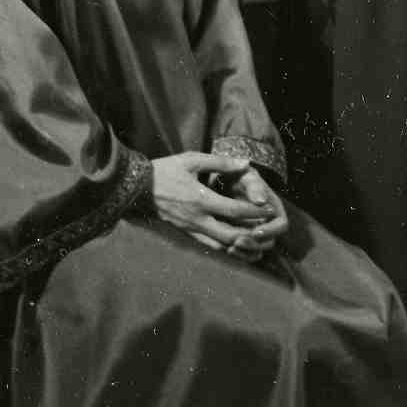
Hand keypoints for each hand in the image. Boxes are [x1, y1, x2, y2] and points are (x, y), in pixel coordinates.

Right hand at [149, 151, 281, 255]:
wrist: (137, 188)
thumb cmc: (165, 170)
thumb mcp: (192, 159)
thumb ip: (220, 163)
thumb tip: (245, 164)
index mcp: (200, 199)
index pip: (235, 211)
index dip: (255, 211)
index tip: (269, 208)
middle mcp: (197, 219)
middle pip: (231, 235)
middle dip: (252, 234)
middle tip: (267, 228)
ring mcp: (191, 229)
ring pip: (221, 246)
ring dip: (241, 245)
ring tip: (257, 239)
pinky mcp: (186, 233)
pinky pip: (210, 245)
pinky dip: (226, 247)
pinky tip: (237, 243)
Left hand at [224, 166, 287, 259]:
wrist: (221, 181)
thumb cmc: (237, 176)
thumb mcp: (246, 176)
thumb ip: (254, 185)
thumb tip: (261, 200)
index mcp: (274, 208)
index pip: (281, 225)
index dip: (270, 230)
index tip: (255, 231)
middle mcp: (268, 223)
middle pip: (269, 242)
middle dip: (255, 244)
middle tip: (238, 242)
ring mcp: (257, 234)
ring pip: (257, 251)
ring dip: (246, 251)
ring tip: (231, 247)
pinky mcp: (245, 240)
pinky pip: (246, 254)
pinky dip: (239, 254)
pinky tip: (227, 250)